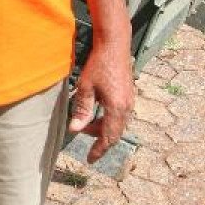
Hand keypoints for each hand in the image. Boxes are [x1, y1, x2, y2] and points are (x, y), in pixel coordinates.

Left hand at [67, 44, 135, 162]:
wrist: (115, 44)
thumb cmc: (99, 64)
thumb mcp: (85, 87)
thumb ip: (82, 110)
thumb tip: (74, 129)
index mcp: (117, 108)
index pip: (108, 137)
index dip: (98, 150)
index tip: (90, 160)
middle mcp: (127, 107)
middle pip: (114, 133)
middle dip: (98, 137)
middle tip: (81, 131)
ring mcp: (130, 101)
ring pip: (117, 124)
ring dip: (102, 127)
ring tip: (86, 121)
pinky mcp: (129, 95)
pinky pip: (120, 115)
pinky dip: (108, 118)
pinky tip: (97, 110)